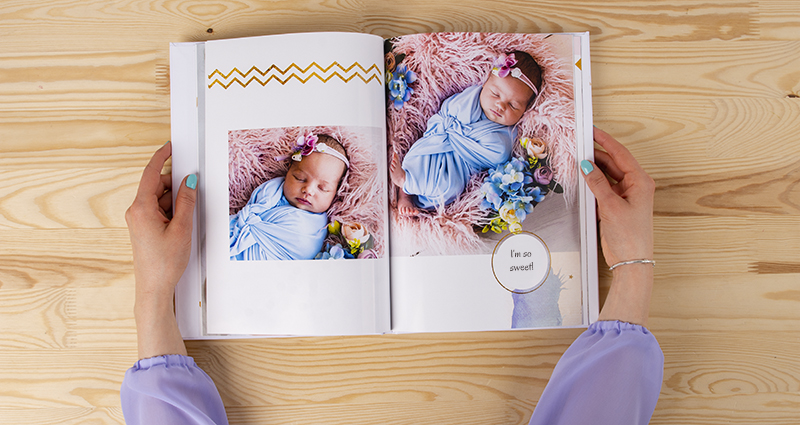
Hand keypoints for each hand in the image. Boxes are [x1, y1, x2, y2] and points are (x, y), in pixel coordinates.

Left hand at [125, 142, 195, 357]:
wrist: (154, 288)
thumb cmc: (165, 262)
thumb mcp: (182, 228)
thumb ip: (186, 201)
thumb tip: (189, 180)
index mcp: (141, 208)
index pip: (150, 174)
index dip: (161, 157)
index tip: (171, 147)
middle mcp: (136, 211)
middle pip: (156, 186)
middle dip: (175, 185)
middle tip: (193, 189)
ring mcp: (139, 220)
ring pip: (160, 198)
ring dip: (175, 201)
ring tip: (189, 217)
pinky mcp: (144, 227)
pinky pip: (159, 210)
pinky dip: (172, 210)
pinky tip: (183, 222)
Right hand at [581, 127, 654, 267]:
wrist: (631, 261)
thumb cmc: (630, 236)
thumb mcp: (610, 206)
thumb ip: (597, 183)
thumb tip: (587, 166)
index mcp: (641, 182)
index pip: (621, 154)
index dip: (605, 141)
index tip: (593, 131)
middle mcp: (636, 186)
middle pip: (614, 163)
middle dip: (597, 155)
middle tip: (579, 146)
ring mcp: (627, 195)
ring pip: (608, 175)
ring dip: (594, 170)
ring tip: (579, 162)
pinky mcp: (618, 205)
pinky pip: (605, 187)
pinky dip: (594, 182)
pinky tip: (584, 180)